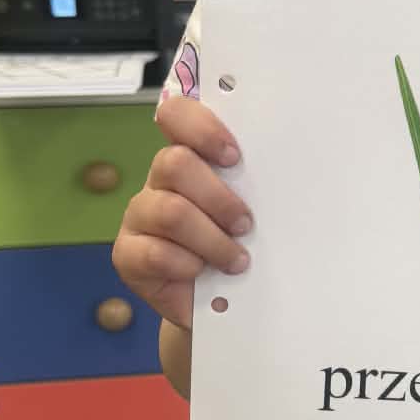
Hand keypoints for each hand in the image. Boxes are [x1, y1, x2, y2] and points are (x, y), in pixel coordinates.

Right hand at [112, 94, 251, 329]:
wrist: (220, 304)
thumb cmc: (238, 247)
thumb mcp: (252, 213)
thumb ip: (255, 187)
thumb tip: (292, 170)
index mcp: (190, 158)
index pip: (176, 115)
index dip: (201, 128)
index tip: (234, 156)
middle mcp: (160, 181)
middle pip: (175, 163)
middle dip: (218, 197)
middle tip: (246, 224)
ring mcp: (140, 216)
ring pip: (170, 211)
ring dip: (212, 239)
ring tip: (236, 259)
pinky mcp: (127, 254)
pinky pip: (154, 253)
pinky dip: (187, 265)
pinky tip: (202, 274)